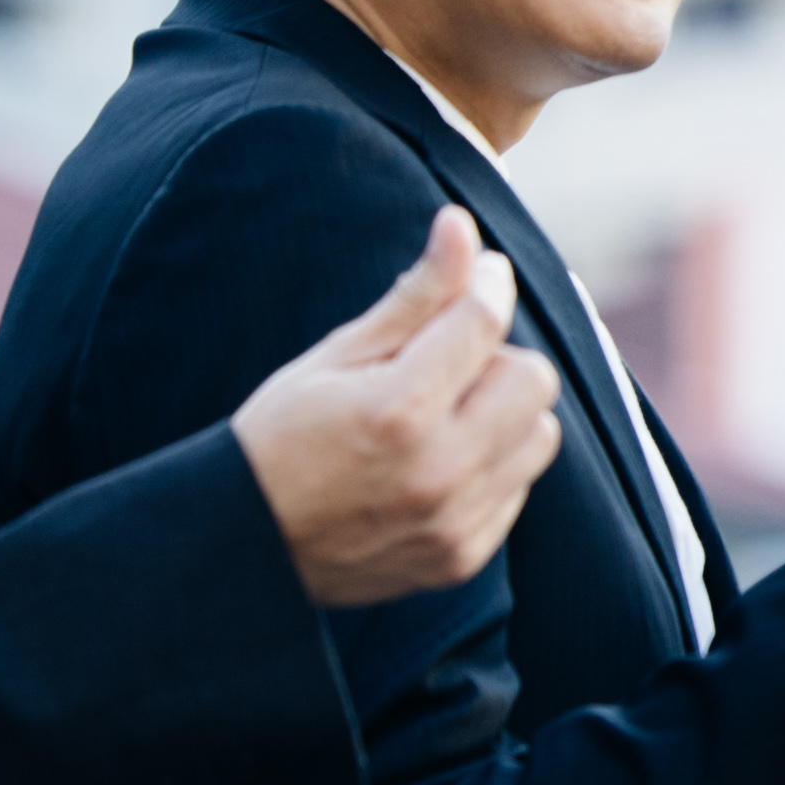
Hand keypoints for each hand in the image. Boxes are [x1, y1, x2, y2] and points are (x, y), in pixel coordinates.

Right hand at [229, 207, 566, 607]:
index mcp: (398, 410)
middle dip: (498, 357)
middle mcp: (438, 470)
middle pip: (533, 380)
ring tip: (446, 414)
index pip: (483, 324)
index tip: (482, 272)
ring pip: (540, 435)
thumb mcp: (335, 356)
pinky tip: (438, 462)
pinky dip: (493, 464)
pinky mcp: (463, 556)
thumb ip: (414, 296)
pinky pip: (519, 488)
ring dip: (506, 413)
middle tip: (449, 361)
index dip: (487, 284)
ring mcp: (455, 520)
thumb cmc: (281, 436)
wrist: (244, 546)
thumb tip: (462, 228)